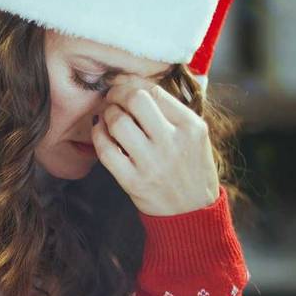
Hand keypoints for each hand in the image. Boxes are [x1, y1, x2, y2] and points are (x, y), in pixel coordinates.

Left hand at [91, 79, 219, 216]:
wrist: (192, 213)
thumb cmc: (192, 170)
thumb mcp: (197, 136)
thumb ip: (175, 110)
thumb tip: (145, 83)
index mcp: (191, 127)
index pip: (155, 91)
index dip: (133, 83)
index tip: (124, 84)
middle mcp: (172, 142)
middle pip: (135, 100)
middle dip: (117, 93)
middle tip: (113, 96)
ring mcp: (152, 163)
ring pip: (118, 123)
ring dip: (107, 114)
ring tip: (108, 115)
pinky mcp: (133, 181)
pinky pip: (106, 151)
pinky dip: (98, 136)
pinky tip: (101, 132)